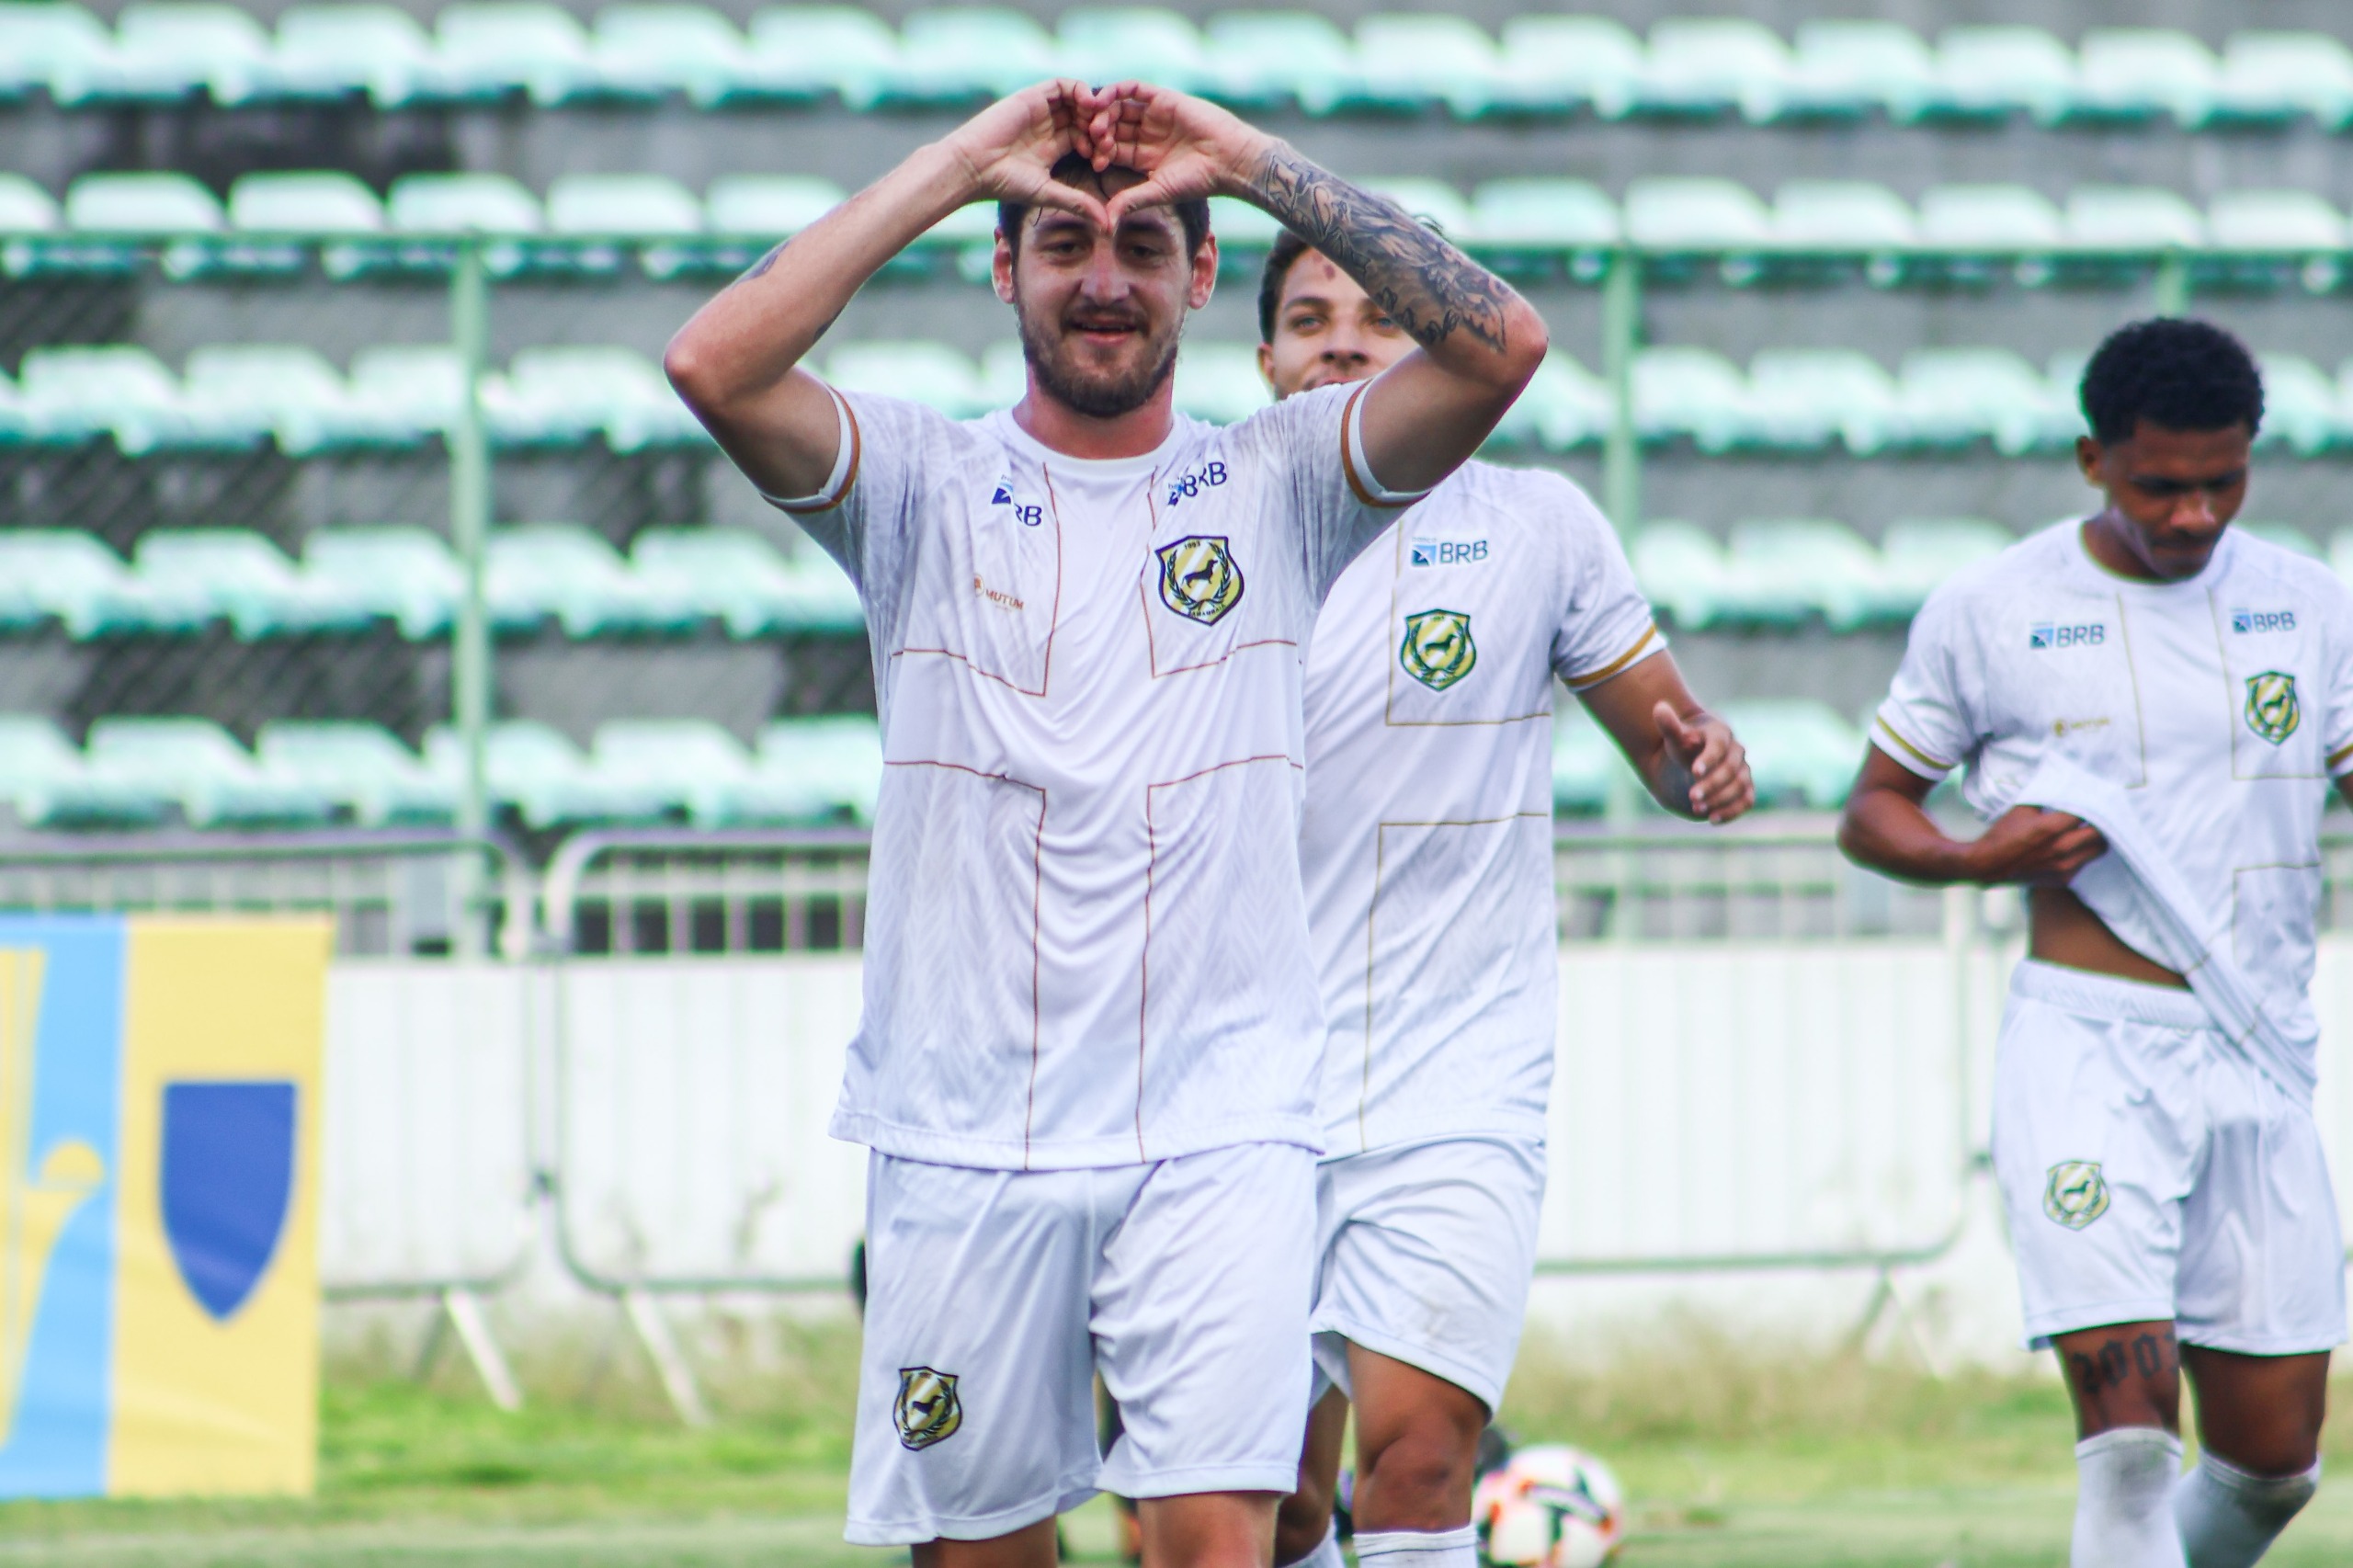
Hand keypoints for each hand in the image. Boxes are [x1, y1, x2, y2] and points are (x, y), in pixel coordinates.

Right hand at [942, 80, 1114, 224]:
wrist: (974, 167)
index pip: (1085, 138)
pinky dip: (1080, 90)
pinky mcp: (1032, 96)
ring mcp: (1040, 111)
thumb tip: (1107, 227)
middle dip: (1099, 127)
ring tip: (1100, 121)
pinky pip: (1062, 85)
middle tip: (1105, 140)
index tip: (1103, 161)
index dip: (1099, 146)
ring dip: (1093, 108)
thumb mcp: (1048, 193)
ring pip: (1076, 100)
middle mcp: (1047, 127)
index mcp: (1052, 148)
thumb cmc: (1005, 184)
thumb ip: (1078, 204)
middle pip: (1084, 118)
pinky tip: (1090, 104)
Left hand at [1084, 81, 1273, 222]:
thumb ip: (1131, 200)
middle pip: (1113, 127)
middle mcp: (1147, 134)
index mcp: (1144, 156)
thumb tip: (1106, 221)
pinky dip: (1117, 90)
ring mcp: (1155, 115)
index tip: (1094, 161)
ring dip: (1104, 112)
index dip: (1101, 153)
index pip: (1113, 149)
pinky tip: (1104, 98)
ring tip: (1096, 122)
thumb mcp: (1159, 191)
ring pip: (1119, 107)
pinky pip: (1135, 88)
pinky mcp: (1163, 98)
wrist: (1229, 159)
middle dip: (1100, 131)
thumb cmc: (1198, 180)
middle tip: (1092, 138)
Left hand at [1655, 702, 1752, 824]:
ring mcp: (1743, 770)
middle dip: (1712, 784)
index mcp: (1720, 734)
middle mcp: (1736, 751)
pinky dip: (1732, 811)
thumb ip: (1669, 725)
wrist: (1691, 761)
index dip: (1709, 759)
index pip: (1719, 746)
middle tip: (1691, 797)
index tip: (1694, 772)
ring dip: (1720, 800)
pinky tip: (1712, 820)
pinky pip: (1746, 801)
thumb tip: (1659, 707)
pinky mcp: (1744, 789)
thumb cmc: (1683, 746)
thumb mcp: (1674, 737)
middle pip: (1730, 769)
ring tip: (1698, 809)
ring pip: (1739, 786)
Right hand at [1961, 805, 2106, 885]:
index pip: (2087, 811)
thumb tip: (2063, 785)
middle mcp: (2062, 848)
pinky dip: (2084, 853)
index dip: (2094, 802)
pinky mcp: (2064, 878)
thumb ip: (2045, 797)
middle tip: (2098, 814)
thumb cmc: (2003, 835)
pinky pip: (2085, 862)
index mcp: (2051, 828)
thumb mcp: (2021, 809)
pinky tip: (2074, 847)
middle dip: (2101, 822)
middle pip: (2100, 832)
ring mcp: (2064, 866)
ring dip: (2096, 839)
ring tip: (2090, 830)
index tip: (2097, 797)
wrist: (1989, 865)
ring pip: (2098, 849)